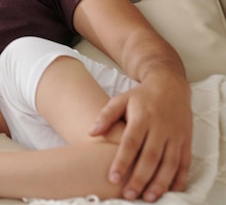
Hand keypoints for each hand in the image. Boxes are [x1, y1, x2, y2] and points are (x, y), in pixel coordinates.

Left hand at [90, 72, 191, 201]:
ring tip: (148, 198)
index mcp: (142, 117)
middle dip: (140, 178)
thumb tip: (91, 132)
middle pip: (150, 157)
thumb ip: (105, 116)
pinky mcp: (186, 140)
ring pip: (169, 163)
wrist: (170, 84)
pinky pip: (185, 162)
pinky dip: (180, 178)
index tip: (113, 178)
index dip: (122, 161)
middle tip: (129, 195)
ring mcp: (175, 134)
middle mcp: (160, 127)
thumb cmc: (141, 96)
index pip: (131, 143)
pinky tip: (171, 190)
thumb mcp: (121, 99)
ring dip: (160, 182)